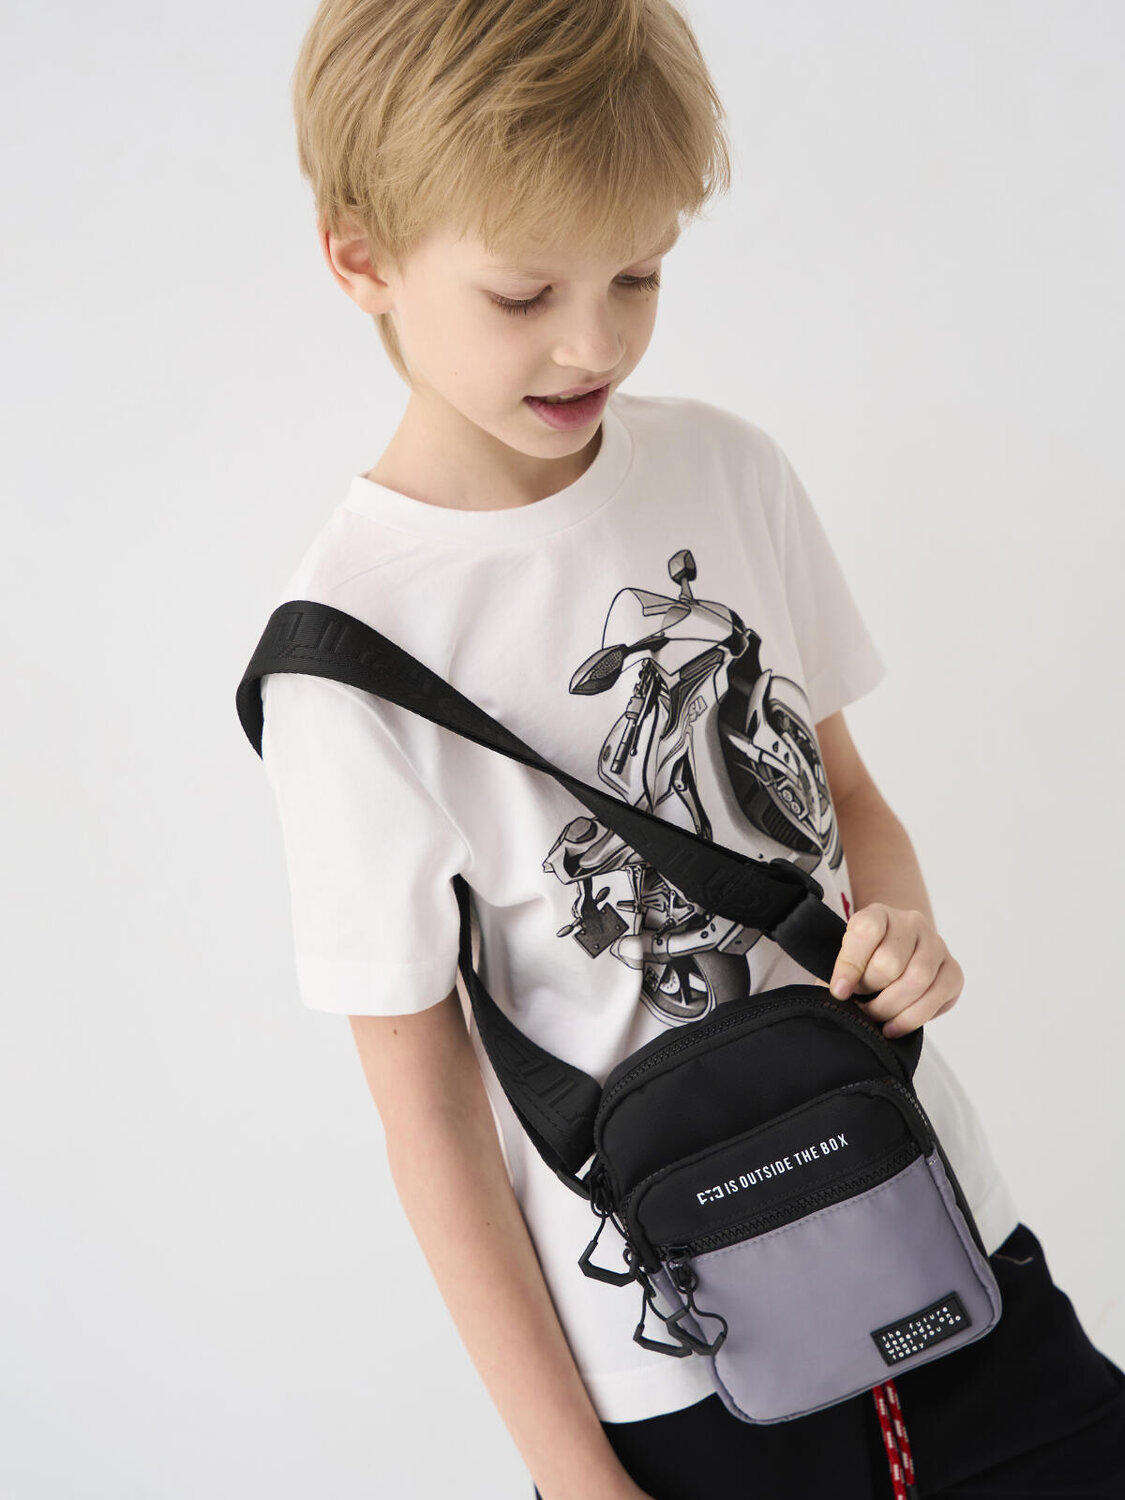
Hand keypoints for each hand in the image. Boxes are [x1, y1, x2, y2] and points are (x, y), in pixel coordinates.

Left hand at [828, 904, 962, 1038]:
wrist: (900, 952)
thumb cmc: (868, 957)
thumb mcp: (850, 954)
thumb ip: (844, 968)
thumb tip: (841, 992)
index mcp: (880, 913)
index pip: (866, 931)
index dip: (850, 965)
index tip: (839, 991)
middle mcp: (912, 923)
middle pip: (890, 962)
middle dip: (870, 990)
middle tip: (860, 1002)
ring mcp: (937, 946)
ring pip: (916, 981)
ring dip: (890, 1008)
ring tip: (874, 1016)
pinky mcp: (953, 971)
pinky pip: (935, 998)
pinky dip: (911, 1019)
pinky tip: (893, 1027)